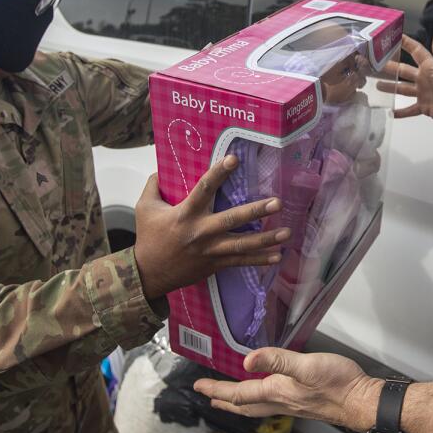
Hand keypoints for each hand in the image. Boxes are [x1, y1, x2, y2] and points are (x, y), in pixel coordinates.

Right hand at [133, 155, 291, 299]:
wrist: (148, 274)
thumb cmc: (148, 236)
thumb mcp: (144, 207)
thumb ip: (154, 184)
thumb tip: (162, 166)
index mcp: (184, 214)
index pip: (203, 188)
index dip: (219, 173)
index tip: (234, 158)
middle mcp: (200, 232)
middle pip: (231, 220)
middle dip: (255, 211)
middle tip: (277, 203)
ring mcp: (210, 250)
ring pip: (242, 244)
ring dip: (266, 239)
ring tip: (287, 232)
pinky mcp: (215, 264)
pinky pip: (241, 262)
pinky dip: (260, 260)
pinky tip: (278, 256)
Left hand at [193, 348, 382, 432]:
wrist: (361, 402)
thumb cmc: (337, 383)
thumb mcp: (306, 366)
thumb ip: (277, 360)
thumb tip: (247, 360)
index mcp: (276, 392)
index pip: (239, 393)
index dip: (217, 390)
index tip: (199, 387)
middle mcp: (280, 402)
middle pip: (244, 405)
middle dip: (224, 401)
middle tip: (208, 398)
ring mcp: (292, 405)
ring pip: (256, 407)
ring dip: (239, 403)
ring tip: (228, 401)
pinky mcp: (303, 403)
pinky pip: (270, 405)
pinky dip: (257, 402)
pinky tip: (265, 397)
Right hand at [377, 34, 432, 128]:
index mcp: (431, 68)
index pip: (416, 51)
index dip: (405, 43)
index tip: (392, 36)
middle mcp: (425, 79)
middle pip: (403, 70)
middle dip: (389, 66)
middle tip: (375, 63)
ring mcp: (424, 93)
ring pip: (403, 89)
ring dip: (391, 87)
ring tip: (377, 85)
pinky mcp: (425, 107)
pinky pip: (409, 109)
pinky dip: (400, 111)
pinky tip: (390, 111)